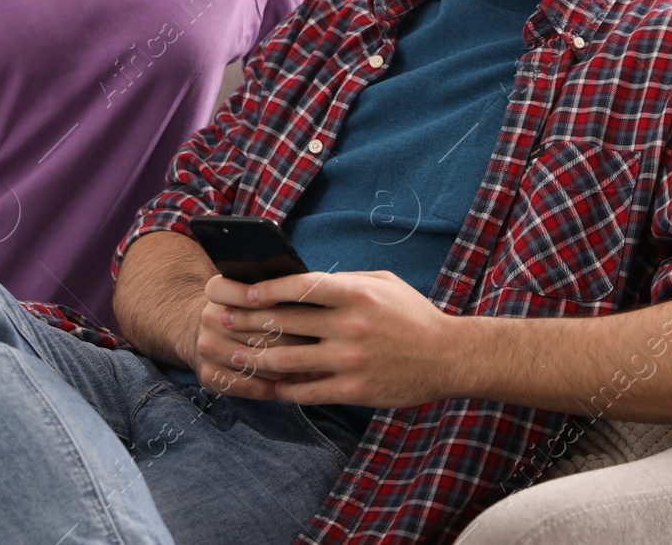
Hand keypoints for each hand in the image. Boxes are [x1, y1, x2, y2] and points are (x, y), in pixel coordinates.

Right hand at [191, 273, 327, 400]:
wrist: (209, 333)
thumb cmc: (246, 310)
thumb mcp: (252, 291)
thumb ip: (276, 291)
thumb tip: (314, 297)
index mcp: (218, 291)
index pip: (248, 294)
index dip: (276, 301)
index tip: (308, 309)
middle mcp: (209, 318)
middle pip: (262, 331)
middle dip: (298, 339)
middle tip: (328, 345)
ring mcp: (207, 347)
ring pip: (260, 361)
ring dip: (291, 367)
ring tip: (320, 367)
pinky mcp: (209, 375)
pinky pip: (252, 385)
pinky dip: (277, 387)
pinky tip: (296, 384)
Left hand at [216, 270, 460, 407]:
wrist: (450, 356)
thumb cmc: (412, 314)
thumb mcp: (381, 283)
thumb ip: (342, 281)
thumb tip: (298, 280)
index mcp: (356, 293)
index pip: (300, 287)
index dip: (265, 289)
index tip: (242, 290)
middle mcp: (351, 326)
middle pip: (286, 323)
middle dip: (248, 321)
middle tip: (221, 319)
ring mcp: (351, 361)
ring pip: (289, 360)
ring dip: (256, 357)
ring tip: (233, 354)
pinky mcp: (355, 391)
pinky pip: (308, 391)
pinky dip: (283, 388)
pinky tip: (268, 383)